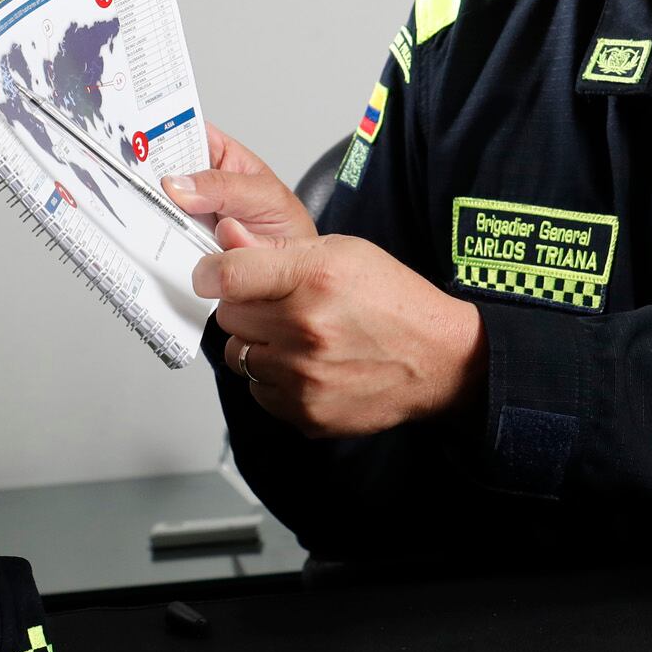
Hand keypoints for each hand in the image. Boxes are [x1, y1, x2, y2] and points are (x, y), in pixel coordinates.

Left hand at [175, 135, 484, 435]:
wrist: (440, 360)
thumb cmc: (396, 303)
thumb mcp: (344, 252)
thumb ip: (279, 248)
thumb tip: (227, 238)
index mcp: (316, 279)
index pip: (227, 276)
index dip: (211, 273)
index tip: (213, 275)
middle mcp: (306, 330)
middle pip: (228, 317)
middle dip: (246, 307)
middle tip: (280, 305)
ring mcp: (304, 378)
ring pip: (239, 357)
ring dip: (259, 346)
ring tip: (297, 337)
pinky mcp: (305, 413)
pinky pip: (258, 392)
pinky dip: (274, 380)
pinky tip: (307, 366)